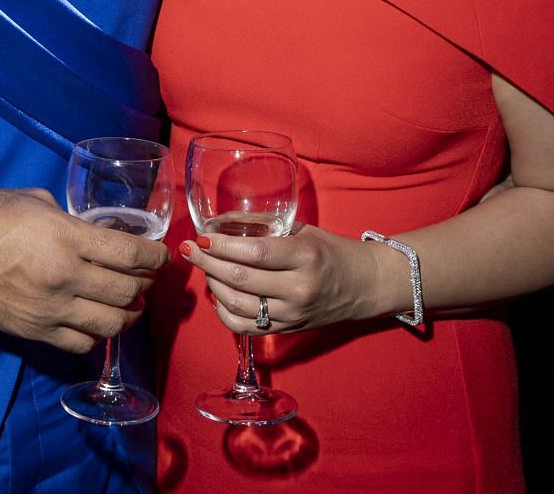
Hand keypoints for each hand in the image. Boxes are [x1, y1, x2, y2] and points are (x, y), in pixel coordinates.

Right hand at [0, 188, 168, 354]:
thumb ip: (72, 221)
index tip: (160, 255)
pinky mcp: (33, 332)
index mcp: (67, 239)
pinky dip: (97, 334)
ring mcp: (49, 310)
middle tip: (146, 278)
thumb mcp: (37, 202)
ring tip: (131, 304)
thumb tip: (96, 233)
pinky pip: (80, 343)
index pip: (130, 254)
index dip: (154, 256)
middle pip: (127, 291)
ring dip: (129, 314)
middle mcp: (64, 278)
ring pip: (110, 324)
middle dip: (145, 284)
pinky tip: (98, 322)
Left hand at [178, 223, 406, 335]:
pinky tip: (217, 295)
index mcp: (304, 257)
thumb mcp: (302, 229)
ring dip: (212, 285)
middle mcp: (297, 289)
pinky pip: (245, 327)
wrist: (364, 285)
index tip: (201, 238)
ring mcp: (292, 314)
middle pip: (240, 279)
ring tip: (203, 268)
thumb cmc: (331, 250)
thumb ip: (263, 226)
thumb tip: (220, 222)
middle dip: (207, 263)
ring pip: (238, 306)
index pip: (255, 253)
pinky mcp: (286, 330)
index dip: (222, 246)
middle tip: (189, 250)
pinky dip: (224, 312)